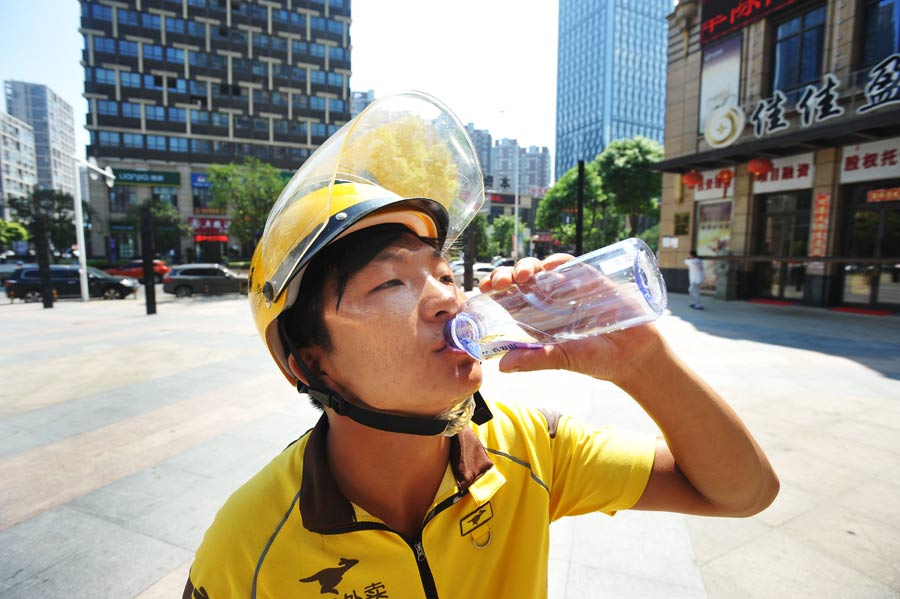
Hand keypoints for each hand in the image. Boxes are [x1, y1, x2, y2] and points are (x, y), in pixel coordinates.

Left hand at [479, 254, 664, 384]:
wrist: (636, 355)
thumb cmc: (597, 360)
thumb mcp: (564, 360)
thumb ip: (536, 360)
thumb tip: (502, 366)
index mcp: (536, 318)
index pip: (508, 297)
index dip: (494, 288)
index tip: (484, 287)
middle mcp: (549, 300)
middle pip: (520, 279)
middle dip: (506, 274)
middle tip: (501, 281)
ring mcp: (569, 288)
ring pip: (541, 269)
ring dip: (528, 265)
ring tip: (524, 274)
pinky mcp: (591, 280)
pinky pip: (571, 265)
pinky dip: (559, 261)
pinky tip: (551, 265)